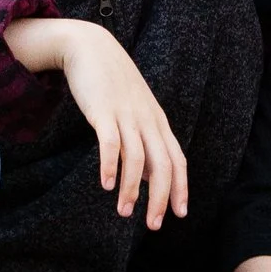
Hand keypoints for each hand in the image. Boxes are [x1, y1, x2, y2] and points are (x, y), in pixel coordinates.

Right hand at [8, 20, 188, 226]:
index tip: (179, 213)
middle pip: (163, 164)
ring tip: (124, 212)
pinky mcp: (103, 111)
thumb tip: (147, 177)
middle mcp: (147, 120)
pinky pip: (111, 142)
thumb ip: (143, 141)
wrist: (90, 46)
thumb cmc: (112, 83)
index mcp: (156, 122)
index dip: (180, 187)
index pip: (177, 159)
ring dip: (132, 188)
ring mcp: (126, 115)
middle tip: (154, 224)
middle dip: (161, 198)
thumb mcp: (134, 111)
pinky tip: (106, 185)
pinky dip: (111, 165)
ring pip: (138, 158)